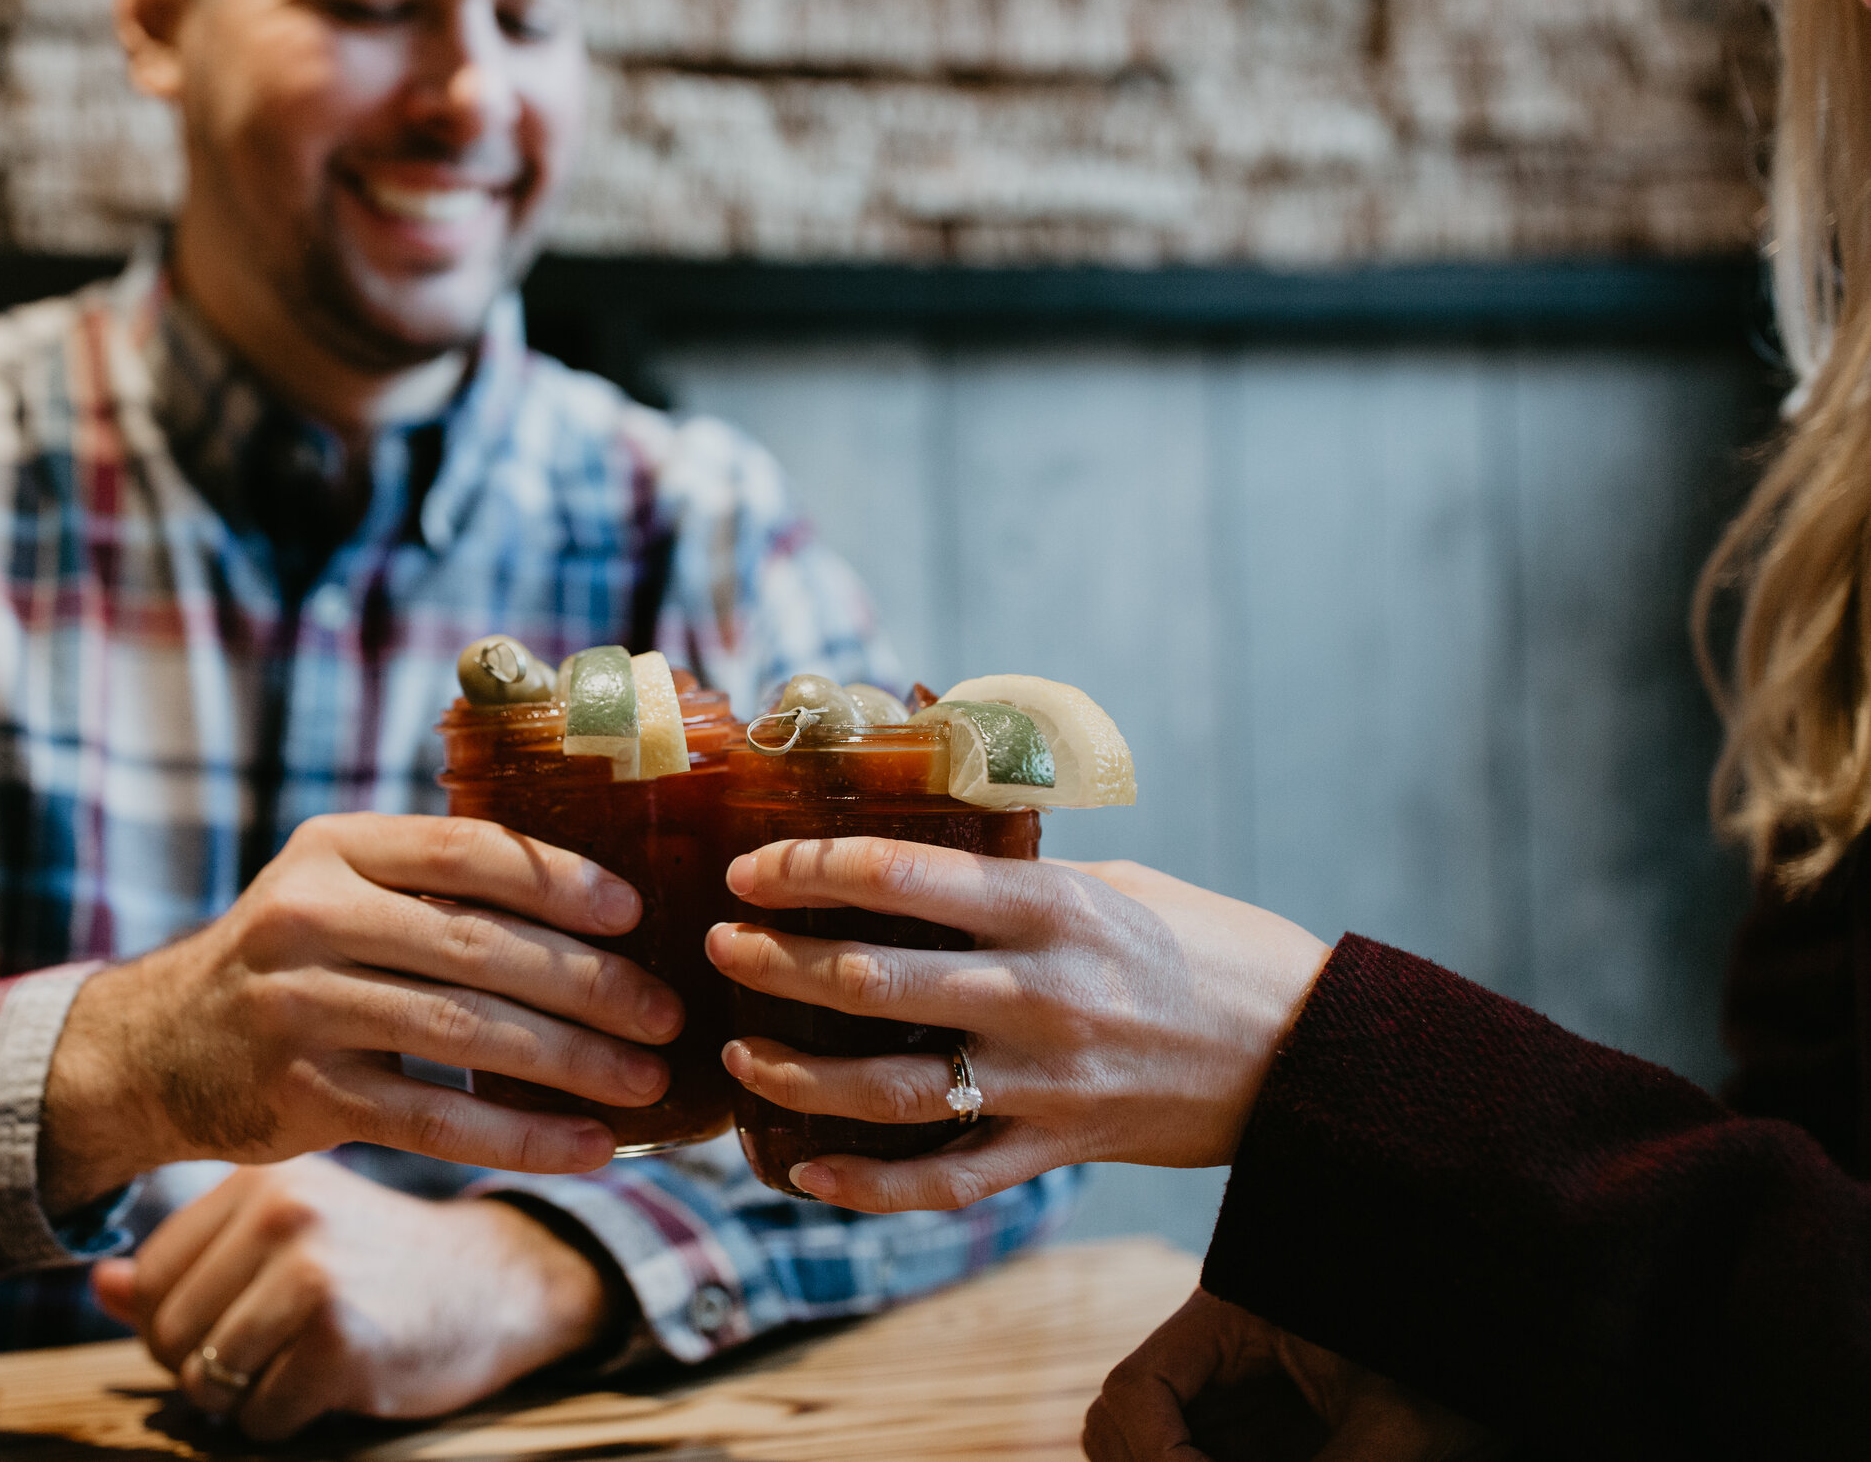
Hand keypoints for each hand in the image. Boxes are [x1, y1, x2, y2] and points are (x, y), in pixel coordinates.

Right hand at [40, 814, 683, 1212]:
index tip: (634, 913)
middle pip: (478, 947)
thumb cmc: (291, 960)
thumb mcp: (337, 890)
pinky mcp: (301, 1096)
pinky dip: (520, 1136)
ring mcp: (298, 1008)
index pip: (464, 850)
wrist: (154, 1049)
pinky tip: (586, 1148)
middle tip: (667, 1013)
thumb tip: (602, 901)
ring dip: (571, 1063)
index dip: (558, 880)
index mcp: (332, 849)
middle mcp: (307, 917)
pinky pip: (433, 1119)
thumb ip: (433, 885)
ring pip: (463, 1033)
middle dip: (589, 984)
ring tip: (645, 1082)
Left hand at [91, 1156, 614, 1440]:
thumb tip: (104, 1286)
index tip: (246, 1317)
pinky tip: (336, 1382)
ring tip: (302, 1364)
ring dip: (248, 1398)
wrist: (496, 1285)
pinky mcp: (339, 1338)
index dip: (184, 1321)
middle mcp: (281, 1212)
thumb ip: (194, 1260)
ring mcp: (310, 1273)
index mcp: (259, 1177)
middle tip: (275, 1352)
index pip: (153, 1277)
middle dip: (209, 1366)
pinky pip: (262, 1417)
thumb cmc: (379, 1263)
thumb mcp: (288, 1240)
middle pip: (170, 1333)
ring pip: (208, 1379)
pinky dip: (289, 1420)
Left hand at [705, 846, 1328, 1211]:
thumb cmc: (1202, 944)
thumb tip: (915, 842)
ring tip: (742, 1057)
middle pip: (875, 980)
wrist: (1306, 1050)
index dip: (809, 870)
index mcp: (1051, 906)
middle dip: (779, 964)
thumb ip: (1015, 871)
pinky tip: (809, 1172)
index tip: (752, 870)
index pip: (902, 875)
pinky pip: (948, 1179)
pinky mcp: (1059, 1149)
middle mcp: (1041, 992)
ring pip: (893, 1089)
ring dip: (800, 1077)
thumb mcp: (1112, 881)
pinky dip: (872, 1184)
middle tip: (720, 947)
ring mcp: (1047, 1081)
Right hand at [1085, 1288, 1504, 1460]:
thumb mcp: (1399, 1431)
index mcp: (1228, 1315)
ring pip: (1143, 1449)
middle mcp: (1212, 1351)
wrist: (1517, 1344)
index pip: (1136, 1388)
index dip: (1156, 1455)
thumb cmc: (1459, 1362)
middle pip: (1118, 1420)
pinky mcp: (1255, 1432)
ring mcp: (1228, 1392)